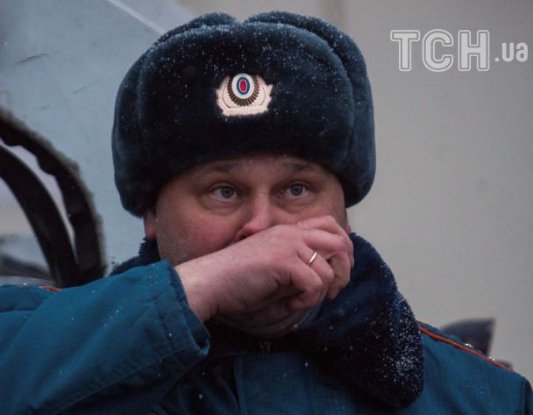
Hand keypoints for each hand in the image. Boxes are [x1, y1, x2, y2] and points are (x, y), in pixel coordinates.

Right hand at [176, 215, 352, 327]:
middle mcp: (291, 233)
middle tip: (330, 291)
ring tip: (298, 300)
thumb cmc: (239, 281)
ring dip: (319, 293)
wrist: (211, 282)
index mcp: (289, 231)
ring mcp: (287, 244)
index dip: (343, 247)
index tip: (335, 274)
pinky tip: (290, 303)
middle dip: (344, 270)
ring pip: (328, 269)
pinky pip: (314, 283)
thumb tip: (330, 275)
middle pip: (340, 242)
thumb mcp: (276, 268)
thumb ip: (299, 264)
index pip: (331, 225)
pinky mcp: (282, 261)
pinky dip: (307, 300)